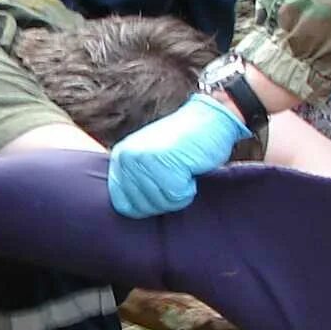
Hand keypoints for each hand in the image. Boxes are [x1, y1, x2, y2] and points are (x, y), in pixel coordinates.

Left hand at [106, 93, 249, 216]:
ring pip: (161, 204)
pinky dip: (189, 189)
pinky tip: (190, 167)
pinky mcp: (165, 165)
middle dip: (165, 199)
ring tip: (183, 167)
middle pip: (144, 207)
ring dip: (179, 193)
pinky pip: (177, 197)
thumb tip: (130, 211)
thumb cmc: (184, 143)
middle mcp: (126, 158)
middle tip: (177, 173)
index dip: (147, 206)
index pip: (123, 205)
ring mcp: (144, 161)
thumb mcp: (150, 159)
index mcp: (120, 157)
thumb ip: (137, 180)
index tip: (162, 190)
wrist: (210, 118)